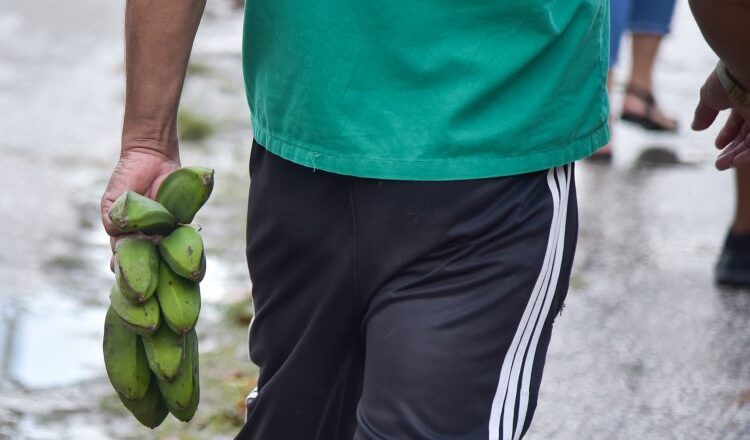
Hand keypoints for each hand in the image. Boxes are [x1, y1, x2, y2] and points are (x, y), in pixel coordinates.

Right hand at [100, 146, 179, 266]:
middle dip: (145, 274)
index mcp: (127, 237)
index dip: (122, 269)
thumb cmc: (127, 179)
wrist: (151, 159)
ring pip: (164, 254)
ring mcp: (164, 232)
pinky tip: (180, 256)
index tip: (118, 273)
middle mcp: (147, 238)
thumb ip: (111, 218)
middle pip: (146, 261)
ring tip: (163, 276)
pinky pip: (182, 238)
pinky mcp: (182, 223)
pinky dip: (182, 246)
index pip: (124, 258)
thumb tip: (115, 233)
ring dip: (165, 265)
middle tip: (144, 285)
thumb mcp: (112, 200)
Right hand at [692, 69, 749, 169]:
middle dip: (734, 150)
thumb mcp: (709, 95)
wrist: (746, 65)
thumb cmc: (729, 76)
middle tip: (720, 164)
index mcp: (745, 99)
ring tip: (727, 164)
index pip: (740, 122)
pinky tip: (737, 161)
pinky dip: (749, 155)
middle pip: (748, 135)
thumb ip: (704, 112)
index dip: (729, 135)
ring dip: (741, 155)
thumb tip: (695, 127)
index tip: (718, 145)